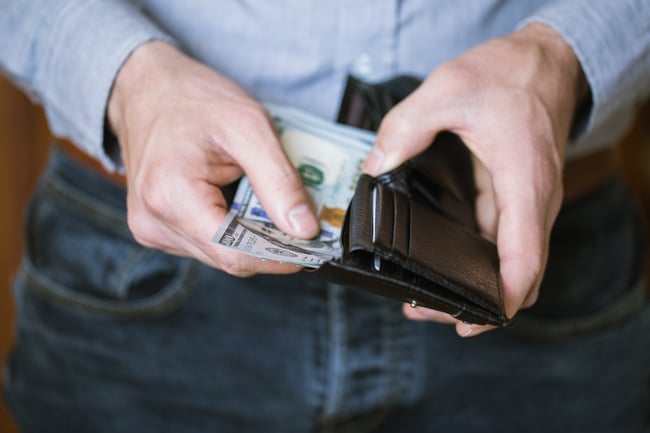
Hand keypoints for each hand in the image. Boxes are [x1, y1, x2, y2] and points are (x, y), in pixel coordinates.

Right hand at [108, 41, 319, 275]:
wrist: (149, 86)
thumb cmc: (194, 99)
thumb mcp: (249, 127)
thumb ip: (279, 181)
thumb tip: (305, 229)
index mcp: (170, 197)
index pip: (235, 254)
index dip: (280, 257)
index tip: (314, 246)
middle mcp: (153, 222)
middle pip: (229, 257)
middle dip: (270, 243)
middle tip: (302, 220)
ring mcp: (151, 228)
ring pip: (220, 253)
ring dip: (252, 236)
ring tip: (266, 200)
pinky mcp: (156, 227)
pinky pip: (206, 243)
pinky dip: (232, 229)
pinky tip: (239, 200)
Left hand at [364, 24, 588, 335]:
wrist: (548, 59)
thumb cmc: (509, 73)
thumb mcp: (447, 90)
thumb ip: (405, 128)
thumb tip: (374, 167)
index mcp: (525, 183)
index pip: (524, 258)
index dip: (503, 298)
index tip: (473, 320)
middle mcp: (533, 202)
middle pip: (517, 274)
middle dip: (477, 302)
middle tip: (425, 310)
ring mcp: (526, 202)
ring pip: (511, 262)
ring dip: (475, 284)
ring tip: (426, 295)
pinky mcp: (515, 197)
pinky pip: (502, 241)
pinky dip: (476, 260)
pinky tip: (442, 260)